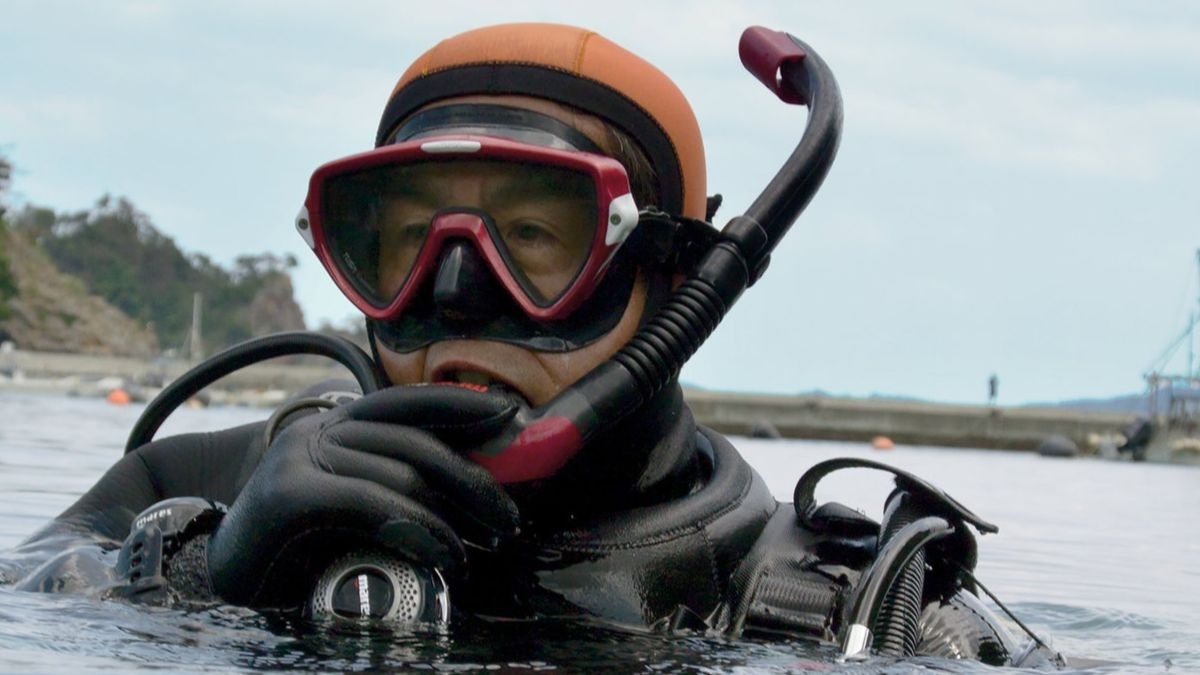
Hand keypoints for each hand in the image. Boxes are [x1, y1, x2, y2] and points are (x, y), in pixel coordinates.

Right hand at [205, 384, 521, 608]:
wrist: (220, 576)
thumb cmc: (297, 547)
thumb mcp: (355, 504)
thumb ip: (398, 484)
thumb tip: (474, 492)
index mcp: (338, 422)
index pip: (408, 401)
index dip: (461, 404)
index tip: (509, 414)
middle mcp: (320, 429)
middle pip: (416, 441)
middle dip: (472, 480)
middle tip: (508, 520)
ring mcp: (302, 456)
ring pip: (400, 473)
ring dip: (449, 519)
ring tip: (473, 554)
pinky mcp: (290, 492)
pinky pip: (371, 502)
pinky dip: (415, 529)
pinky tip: (442, 554)